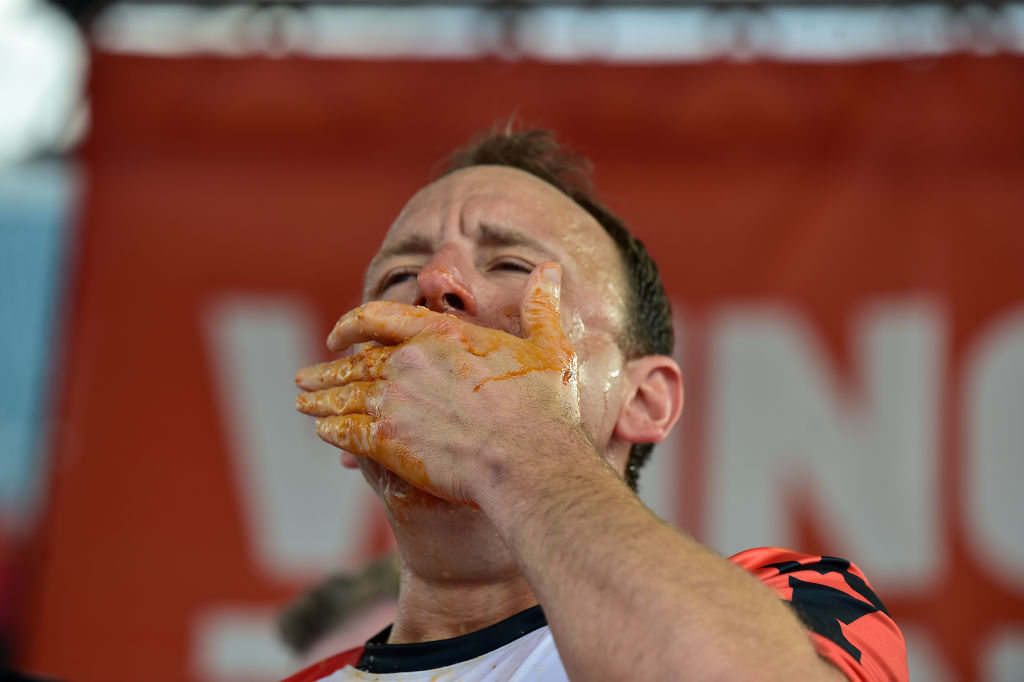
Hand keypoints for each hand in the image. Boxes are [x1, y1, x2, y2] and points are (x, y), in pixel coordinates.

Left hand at [294, 263, 579, 504]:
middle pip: (354, 362)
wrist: (526, 460)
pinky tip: (323, 434)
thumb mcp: (549, 347)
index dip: (352, 324)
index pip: (381, 318)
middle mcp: (408, 361)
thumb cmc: (542, 406)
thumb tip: (551, 268)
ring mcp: (394, 401)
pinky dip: (333, 432)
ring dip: (320, 400)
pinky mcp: (388, 440)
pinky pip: (348, 433)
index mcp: (441, 334)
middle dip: (326, 369)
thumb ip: (541, 307)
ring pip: (344, 397)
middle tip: (303, 376)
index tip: (335, 335)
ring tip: (302, 403)